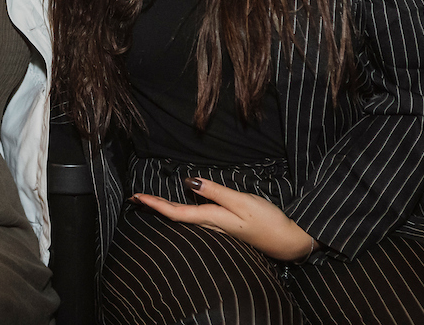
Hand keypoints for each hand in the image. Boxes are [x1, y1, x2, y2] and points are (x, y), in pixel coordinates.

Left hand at [132, 179, 314, 261]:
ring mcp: (217, 227)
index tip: (136, 197)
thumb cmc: (267, 220)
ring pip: (185, 217)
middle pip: (176, 215)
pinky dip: (182, 210)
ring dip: (166, 208)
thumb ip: (215, 192)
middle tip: (134, 198)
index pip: (175, 212)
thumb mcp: (242, 202)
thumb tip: (188, 183)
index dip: (155, 204)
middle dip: (155, 207)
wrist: (288, 240)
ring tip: (150, 201)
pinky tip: (180, 207)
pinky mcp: (225, 225)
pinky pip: (196, 217)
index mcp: (211, 218)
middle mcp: (210, 225)